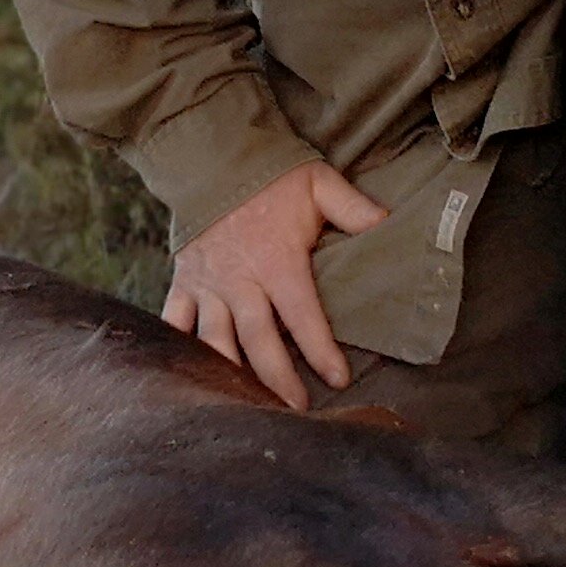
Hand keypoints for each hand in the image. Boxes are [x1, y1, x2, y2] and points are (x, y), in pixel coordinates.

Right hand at [163, 159, 390, 406]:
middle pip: (258, 341)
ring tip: (246, 406)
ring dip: (230, 376)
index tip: (338, 378)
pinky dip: (177, 350)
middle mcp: (239, 280)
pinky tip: (188, 378)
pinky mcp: (184, 281)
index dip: (321, 351)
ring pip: (215, 342)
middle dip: (278, 379)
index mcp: (277, 261)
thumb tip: (390, 224)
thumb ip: (353, 208)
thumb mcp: (319, 185)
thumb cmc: (272, 176)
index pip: (303, 316)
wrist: (211, 156)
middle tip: (296, 410)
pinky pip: (174, 322)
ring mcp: (207, 284)